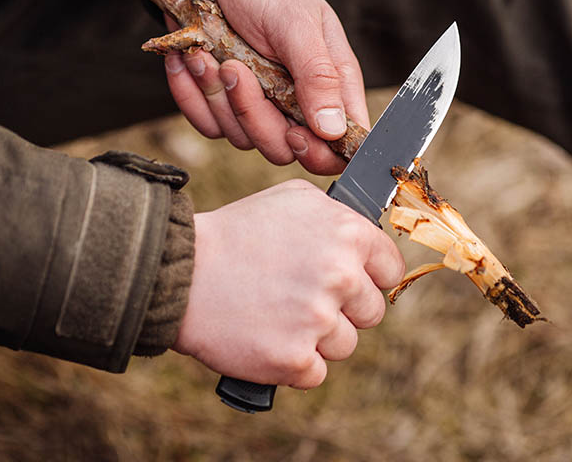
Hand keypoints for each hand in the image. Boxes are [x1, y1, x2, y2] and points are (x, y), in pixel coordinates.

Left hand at [162, 0, 367, 174]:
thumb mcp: (296, 23)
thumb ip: (319, 75)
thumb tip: (334, 129)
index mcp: (331, 85)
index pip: (341, 144)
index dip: (319, 153)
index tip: (294, 132)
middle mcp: (298, 103)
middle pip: (284, 149)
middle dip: (253, 116)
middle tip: (236, 70)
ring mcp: (260, 107)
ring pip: (242, 138)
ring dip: (216, 95)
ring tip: (207, 53)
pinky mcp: (223, 106)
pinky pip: (208, 125)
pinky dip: (191, 94)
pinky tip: (190, 60)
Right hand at [171, 179, 404, 388]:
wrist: (181, 273)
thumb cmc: (237, 233)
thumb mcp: (293, 200)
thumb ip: (338, 217)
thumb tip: (369, 237)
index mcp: (347, 234)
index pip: (391, 269)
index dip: (369, 276)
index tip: (348, 282)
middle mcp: (341, 276)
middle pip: (372, 312)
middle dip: (343, 309)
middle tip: (303, 299)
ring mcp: (319, 320)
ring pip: (345, 344)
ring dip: (317, 338)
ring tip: (279, 316)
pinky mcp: (296, 359)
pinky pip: (315, 372)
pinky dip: (294, 364)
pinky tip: (269, 338)